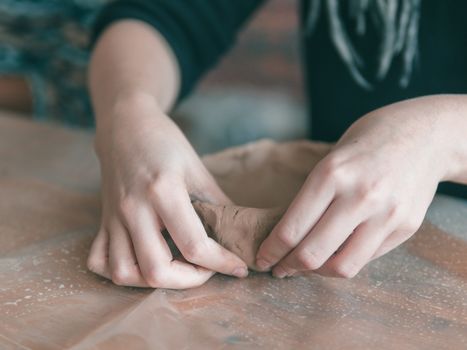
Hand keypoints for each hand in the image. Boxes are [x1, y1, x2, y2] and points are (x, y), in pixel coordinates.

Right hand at [87, 95, 247, 287]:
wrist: (125, 125)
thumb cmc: (165, 142)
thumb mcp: (197, 168)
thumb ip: (218, 203)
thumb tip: (238, 234)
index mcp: (163, 191)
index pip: (194, 245)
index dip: (221, 263)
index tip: (238, 267)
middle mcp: (134, 209)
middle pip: (156, 270)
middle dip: (190, 280)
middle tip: (207, 268)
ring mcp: (113, 218)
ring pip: (125, 273)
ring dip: (154, 282)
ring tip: (177, 268)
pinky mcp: (103, 221)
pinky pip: (99, 260)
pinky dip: (120, 272)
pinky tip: (141, 264)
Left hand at [256, 96, 453, 277]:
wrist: (424, 134)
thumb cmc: (367, 142)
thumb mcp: (331, 160)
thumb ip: (313, 198)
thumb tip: (288, 239)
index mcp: (331, 174)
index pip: (291, 229)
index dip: (270, 251)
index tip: (262, 259)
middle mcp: (359, 196)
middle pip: (312, 254)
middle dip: (287, 267)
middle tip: (279, 268)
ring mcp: (386, 214)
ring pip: (341, 266)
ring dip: (317, 273)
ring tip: (307, 267)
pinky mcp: (406, 227)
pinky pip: (367, 258)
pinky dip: (345, 261)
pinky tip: (335, 254)